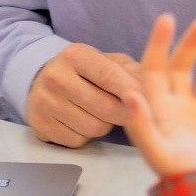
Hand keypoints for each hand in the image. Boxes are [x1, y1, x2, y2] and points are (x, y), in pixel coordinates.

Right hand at [27, 44, 141, 147]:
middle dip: (123, 114)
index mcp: (76, 55)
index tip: (149, 102)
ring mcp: (44, 101)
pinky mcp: (40, 124)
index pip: (109, 76)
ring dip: (105, 126)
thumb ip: (132, 72)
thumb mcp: (108, 62)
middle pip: (104, 107)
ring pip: (93, 127)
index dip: (131, 92)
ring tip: (102, 113)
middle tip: (131, 113)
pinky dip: (86, 136)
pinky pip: (77, 140)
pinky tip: (82, 122)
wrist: (43, 81)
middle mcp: (56, 76)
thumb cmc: (86, 73)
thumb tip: (155, 86)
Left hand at [123, 14, 195, 178]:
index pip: (154, 71)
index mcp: (161, 112)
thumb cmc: (182, 182)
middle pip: (184, 68)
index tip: (168, 19)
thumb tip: (128, 94)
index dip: (158, 44)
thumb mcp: (157, 153)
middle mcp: (182, 110)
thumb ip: (142, 124)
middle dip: (192, 44)